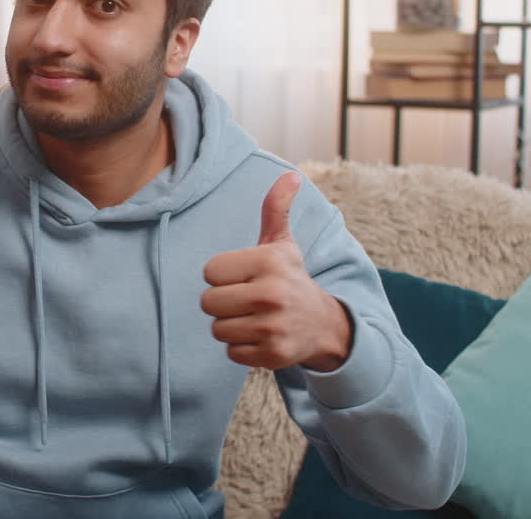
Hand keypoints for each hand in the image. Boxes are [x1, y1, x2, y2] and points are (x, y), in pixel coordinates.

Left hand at [201, 171, 352, 370]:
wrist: (322, 325)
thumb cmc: (290, 278)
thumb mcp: (282, 244)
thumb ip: (276, 209)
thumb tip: (290, 174)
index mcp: (268, 262)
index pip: (209, 271)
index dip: (222, 275)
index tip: (244, 276)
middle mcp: (272, 294)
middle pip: (208, 302)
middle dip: (222, 302)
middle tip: (246, 300)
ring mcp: (273, 327)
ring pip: (217, 329)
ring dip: (230, 326)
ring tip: (253, 317)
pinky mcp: (273, 355)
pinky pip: (230, 352)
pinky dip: (241, 348)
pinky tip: (260, 336)